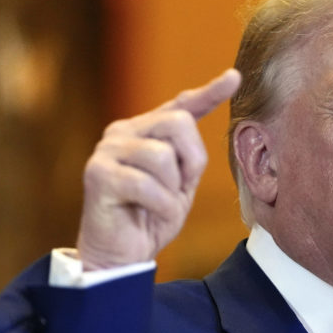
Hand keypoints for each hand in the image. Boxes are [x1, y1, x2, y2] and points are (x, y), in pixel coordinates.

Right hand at [76, 69, 241, 269]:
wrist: (121, 255)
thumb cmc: (152, 217)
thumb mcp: (181, 183)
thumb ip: (189, 154)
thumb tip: (197, 120)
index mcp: (146, 130)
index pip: (181, 105)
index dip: (209, 92)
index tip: (234, 77)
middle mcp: (123, 132)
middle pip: (179, 123)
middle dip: (192, 160)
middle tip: (180, 189)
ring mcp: (107, 150)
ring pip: (162, 155)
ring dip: (172, 188)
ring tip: (159, 204)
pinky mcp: (97, 174)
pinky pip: (146, 183)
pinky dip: (160, 205)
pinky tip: (150, 214)